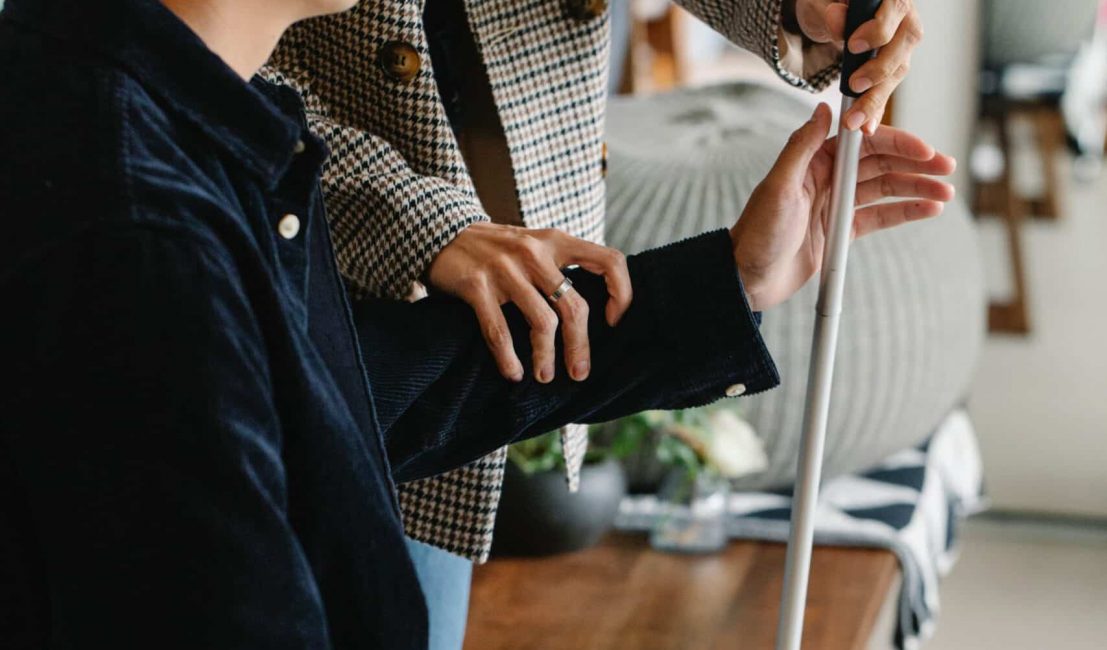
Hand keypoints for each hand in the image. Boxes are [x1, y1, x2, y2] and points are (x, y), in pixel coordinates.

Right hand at [427, 223, 631, 382]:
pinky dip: (509, 358)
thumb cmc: (495, 248)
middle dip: (579, 346)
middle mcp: (534, 252)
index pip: (609, 261)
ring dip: (546, 358)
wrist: (439, 230)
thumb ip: (558, 266)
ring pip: (541, 323)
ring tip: (543, 376)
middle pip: (574, 307)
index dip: (621, 293)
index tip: (613, 321)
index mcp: (555, 241)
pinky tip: (513, 372)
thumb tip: (588, 314)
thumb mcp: (533, 243)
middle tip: (579, 373)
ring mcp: (505, 268)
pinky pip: (500, 331)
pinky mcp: (476, 285)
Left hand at [731, 103, 954, 310]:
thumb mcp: (778, 187)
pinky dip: (905, 211)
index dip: (897, 143)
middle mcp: (828, 179)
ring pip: (886, 189)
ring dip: (917, 188)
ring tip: (946, 192)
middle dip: (916, 164)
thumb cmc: (757, 233)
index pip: (864, 144)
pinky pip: (879, 216)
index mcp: (814, 163)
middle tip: (946, 167)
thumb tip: (823, 108)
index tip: (924, 149)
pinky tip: (929, 208)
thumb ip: (801, 147)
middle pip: (881, 164)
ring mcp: (837, 205)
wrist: (747, 278)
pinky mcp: (841, 231)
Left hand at [793, 0, 922, 133]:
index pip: (895, 9)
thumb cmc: (827, 3)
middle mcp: (904, 19)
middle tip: (854, 84)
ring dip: (875, 98)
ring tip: (855, 119)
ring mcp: (901, 44)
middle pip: (903, 45)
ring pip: (897, 71)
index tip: (853, 45)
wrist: (827, 13)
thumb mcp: (821, 2)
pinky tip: (866, 126)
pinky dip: (875, 109)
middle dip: (879, 69)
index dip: (878, 30)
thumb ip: (830, 11)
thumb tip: (839, 22)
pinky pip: (886, 88)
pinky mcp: (893, 66)